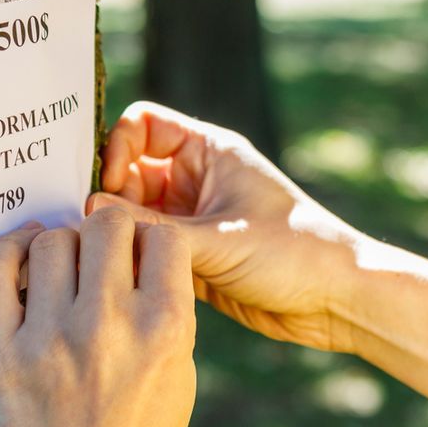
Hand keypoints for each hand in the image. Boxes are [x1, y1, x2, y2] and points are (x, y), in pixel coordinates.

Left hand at [0, 209, 197, 426]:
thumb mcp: (179, 375)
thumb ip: (164, 310)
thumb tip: (135, 252)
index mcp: (166, 329)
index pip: (162, 235)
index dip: (148, 239)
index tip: (134, 256)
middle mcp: (111, 325)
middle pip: (106, 222)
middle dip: (103, 231)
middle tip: (92, 255)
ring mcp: (51, 340)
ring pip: (52, 241)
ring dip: (57, 245)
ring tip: (55, 268)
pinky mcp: (0, 359)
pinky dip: (6, 252)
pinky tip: (17, 260)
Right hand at [88, 101, 369, 353]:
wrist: (338, 301)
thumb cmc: (295, 253)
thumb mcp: (220, 239)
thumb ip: (153, 228)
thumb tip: (90, 214)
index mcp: (209, 153)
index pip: (142, 125)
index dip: (117, 149)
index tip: (111, 188)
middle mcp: (196, 181)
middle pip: (127, 172)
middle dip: (108, 198)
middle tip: (93, 232)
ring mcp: (192, 220)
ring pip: (132, 216)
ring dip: (117, 235)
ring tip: (103, 262)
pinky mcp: (192, 258)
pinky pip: (146, 251)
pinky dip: (131, 262)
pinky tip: (121, 283)